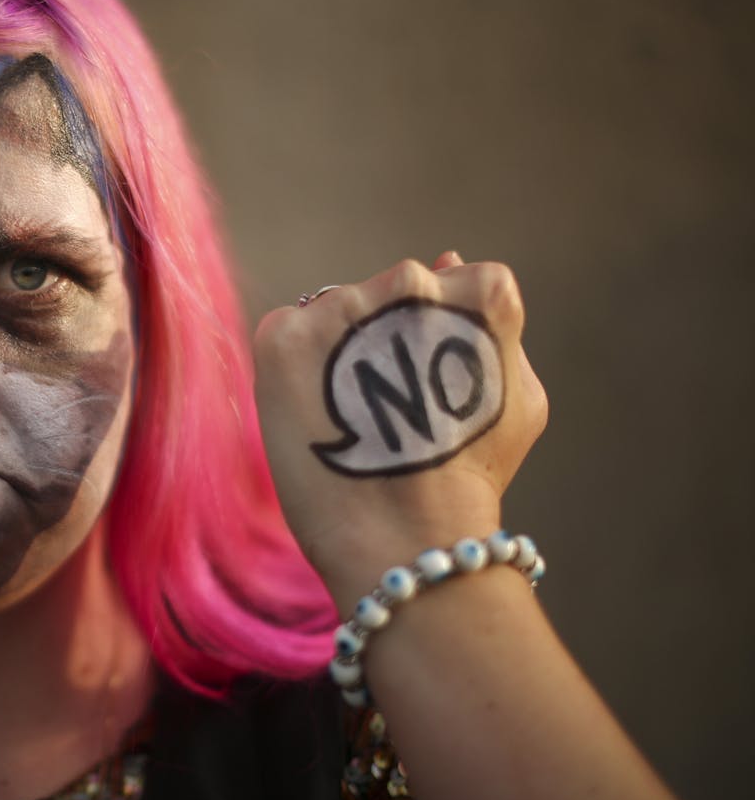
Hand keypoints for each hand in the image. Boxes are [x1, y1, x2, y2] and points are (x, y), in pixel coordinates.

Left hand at [253, 252, 547, 605]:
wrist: (407, 541)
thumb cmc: (470, 478)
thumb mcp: (516, 397)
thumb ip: (492, 325)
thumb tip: (447, 258)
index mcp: (479, 289)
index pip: (452, 285)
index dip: (441, 345)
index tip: (437, 394)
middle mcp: (409, 282)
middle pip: (390, 296)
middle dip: (387, 340)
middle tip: (395, 414)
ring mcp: (343, 305)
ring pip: (338, 312)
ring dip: (340, 352)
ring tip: (359, 422)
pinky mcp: (285, 336)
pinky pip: (290, 334)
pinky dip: (297, 372)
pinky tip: (320, 418)